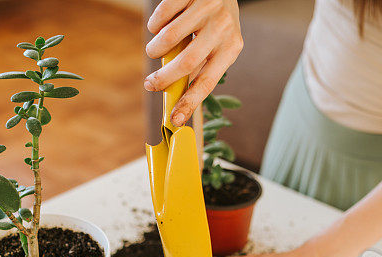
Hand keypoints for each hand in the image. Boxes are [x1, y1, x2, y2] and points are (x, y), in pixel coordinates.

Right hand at [144, 0, 242, 126]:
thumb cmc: (216, 20)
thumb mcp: (218, 43)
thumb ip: (202, 64)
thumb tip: (178, 94)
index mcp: (232, 47)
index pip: (208, 82)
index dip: (190, 103)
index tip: (175, 120)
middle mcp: (223, 28)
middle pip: (186, 63)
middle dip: (164, 78)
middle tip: (150, 84)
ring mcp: (208, 8)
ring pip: (169, 38)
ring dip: (155, 49)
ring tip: (154, 50)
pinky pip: (162, 14)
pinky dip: (154, 24)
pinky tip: (158, 26)